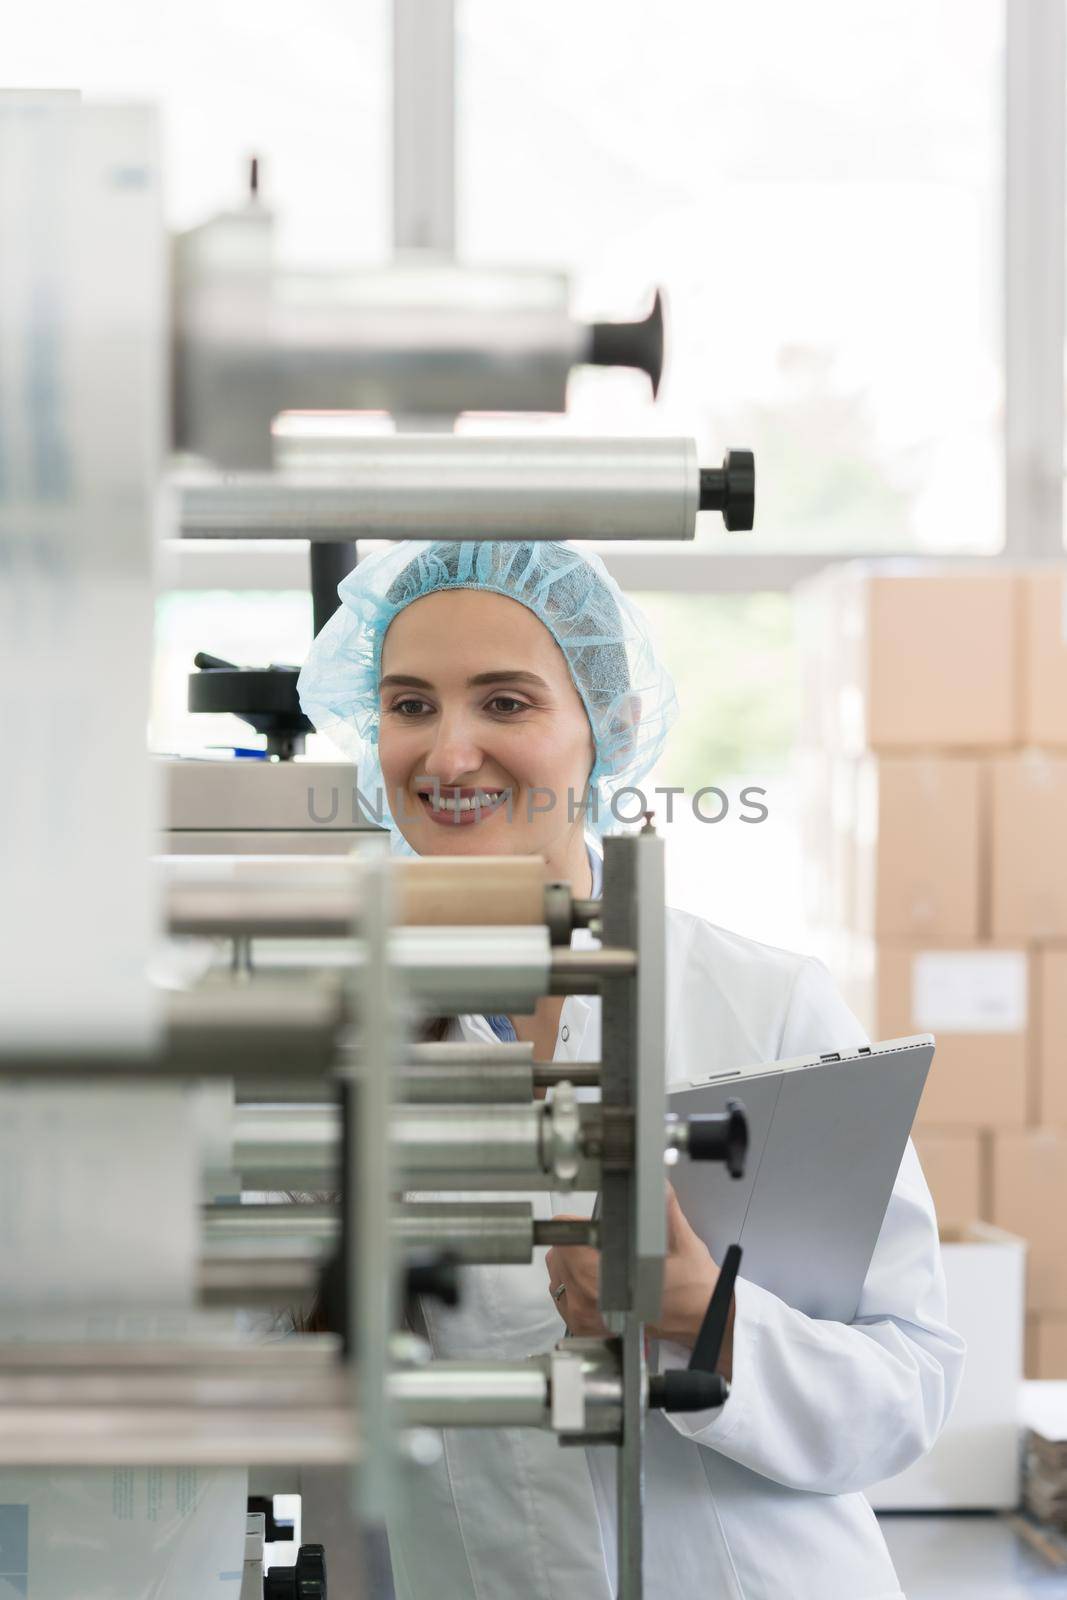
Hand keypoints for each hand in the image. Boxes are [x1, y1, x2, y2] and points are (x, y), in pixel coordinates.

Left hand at [545, 1187, 733, 1374]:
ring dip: (573, 1264)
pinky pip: (563, 1299)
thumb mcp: (681, 1238)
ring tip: (602, 1263)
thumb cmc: (690, 1289)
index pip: (565, 1237)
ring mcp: (585, 1318)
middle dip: (577, 1243)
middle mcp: (589, 1301)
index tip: (592, 1224)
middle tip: (603, 1242)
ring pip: (557, 1276)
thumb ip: (663, 1206)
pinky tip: (597, 1282)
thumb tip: (654, 1182)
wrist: (699, 1320)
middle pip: (558, 1255)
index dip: (579, 1224)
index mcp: (602, 1278)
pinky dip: (574, 1286)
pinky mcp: (587, 1328)